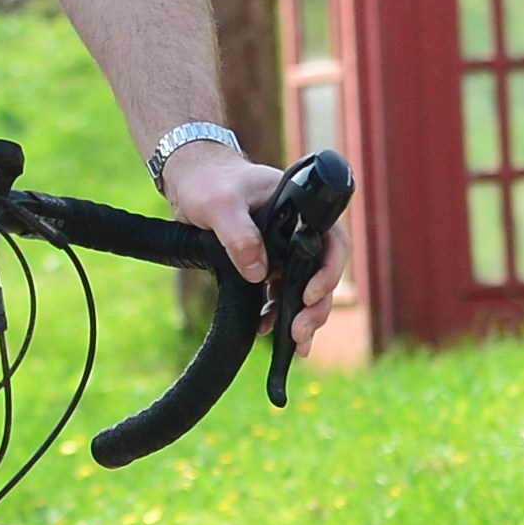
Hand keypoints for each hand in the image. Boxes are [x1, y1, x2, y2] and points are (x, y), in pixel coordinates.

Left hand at [161, 140, 344, 339]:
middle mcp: (298, 230)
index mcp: (301, 209)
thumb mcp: (220, 204)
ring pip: (304, 286)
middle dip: (316, 306)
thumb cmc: (209, 182)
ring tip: (295, 343)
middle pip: (323, 272)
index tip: (309, 294)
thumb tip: (258, 272)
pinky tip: (265, 327)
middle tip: (300, 332)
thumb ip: (239, 234)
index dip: (328, 272)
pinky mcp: (267, 262)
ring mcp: (285, 248)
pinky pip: (280, 291)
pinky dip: (277, 312)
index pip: (332, 242)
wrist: (191, 181)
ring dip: (301, 315)